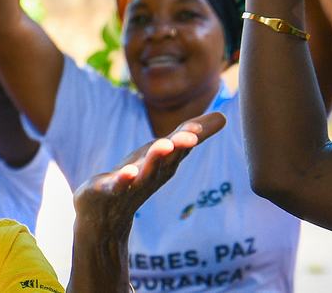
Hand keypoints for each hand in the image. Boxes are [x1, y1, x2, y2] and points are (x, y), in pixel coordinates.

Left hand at [73, 112, 225, 237]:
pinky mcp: (111, 189)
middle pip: (169, 158)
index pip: (181, 146)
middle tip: (190, 136)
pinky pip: (119, 185)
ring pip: (147, 171)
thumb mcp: (163, 152)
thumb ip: (190, 134)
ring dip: (156, 158)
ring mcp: (132, 183)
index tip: (200, 127)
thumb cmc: (138, 175)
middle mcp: (154, 173)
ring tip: (165, 145)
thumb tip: (224, 117)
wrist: (107, 213)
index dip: (191, 135)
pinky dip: (124, 179)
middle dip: (179, 146)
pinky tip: (127, 172)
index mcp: (166, 163)